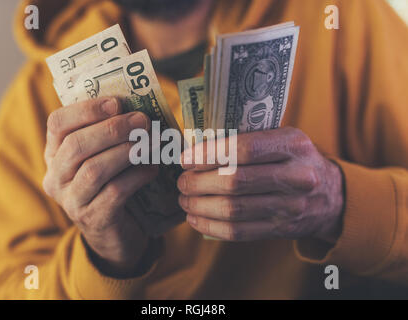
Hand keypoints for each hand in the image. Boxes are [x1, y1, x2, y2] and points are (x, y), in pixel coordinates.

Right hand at [42, 97, 157, 274]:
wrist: (114, 235)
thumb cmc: (111, 186)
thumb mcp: (104, 158)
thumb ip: (109, 136)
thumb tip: (137, 108)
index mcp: (54, 155)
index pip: (57, 124)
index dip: (86, 110)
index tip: (117, 103)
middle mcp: (56, 178)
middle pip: (76, 145)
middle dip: (113, 129)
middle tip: (143, 121)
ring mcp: (71, 201)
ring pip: (94, 169)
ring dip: (127, 151)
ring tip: (152, 142)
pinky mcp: (93, 219)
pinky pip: (114, 192)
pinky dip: (136, 176)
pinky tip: (152, 169)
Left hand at [177, 127, 343, 242]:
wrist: (331, 195)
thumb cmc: (294, 160)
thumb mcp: (282, 138)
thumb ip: (247, 139)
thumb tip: (196, 146)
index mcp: (293, 144)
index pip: (244, 149)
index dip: (208, 154)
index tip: (184, 159)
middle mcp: (296, 176)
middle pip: (234, 182)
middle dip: (198, 182)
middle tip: (181, 181)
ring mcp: (291, 207)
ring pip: (233, 210)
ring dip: (199, 206)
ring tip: (184, 199)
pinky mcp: (282, 230)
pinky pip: (239, 232)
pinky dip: (210, 226)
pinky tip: (195, 219)